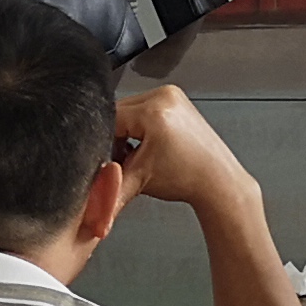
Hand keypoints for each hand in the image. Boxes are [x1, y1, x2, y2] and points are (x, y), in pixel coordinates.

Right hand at [113, 86, 251, 212]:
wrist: (217, 180)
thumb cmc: (188, 178)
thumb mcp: (139, 182)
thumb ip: (109, 192)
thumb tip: (88, 209)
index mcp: (154, 111)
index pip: (109, 120)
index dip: (102, 144)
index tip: (105, 162)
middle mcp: (164, 96)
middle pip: (118, 113)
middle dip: (115, 138)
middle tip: (122, 161)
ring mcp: (172, 96)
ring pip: (130, 111)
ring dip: (127, 132)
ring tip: (137, 154)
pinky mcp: (176, 100)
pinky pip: (145, 109)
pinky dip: (140, 127)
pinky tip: (146, 146)